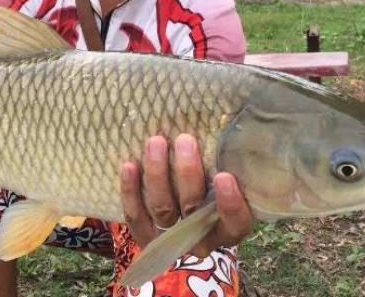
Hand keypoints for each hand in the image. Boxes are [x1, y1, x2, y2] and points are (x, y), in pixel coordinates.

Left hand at [120, 134, 253, 256]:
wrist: (179, 219)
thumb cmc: (209, 189)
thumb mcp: (222, 181)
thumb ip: (222, 166)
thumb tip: (223, 124)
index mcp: (227, 229)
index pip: (235, 224)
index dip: (230, 204)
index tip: (224, 176)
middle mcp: (199, 239)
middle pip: (192, 210)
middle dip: (187, 173)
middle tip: (185, 140)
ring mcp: (169, 239)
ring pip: (162, 209)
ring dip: (157, 174)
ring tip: (156, 142)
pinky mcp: (144, 235)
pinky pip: (135, 215)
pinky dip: (131, 190)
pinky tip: (130, 165)